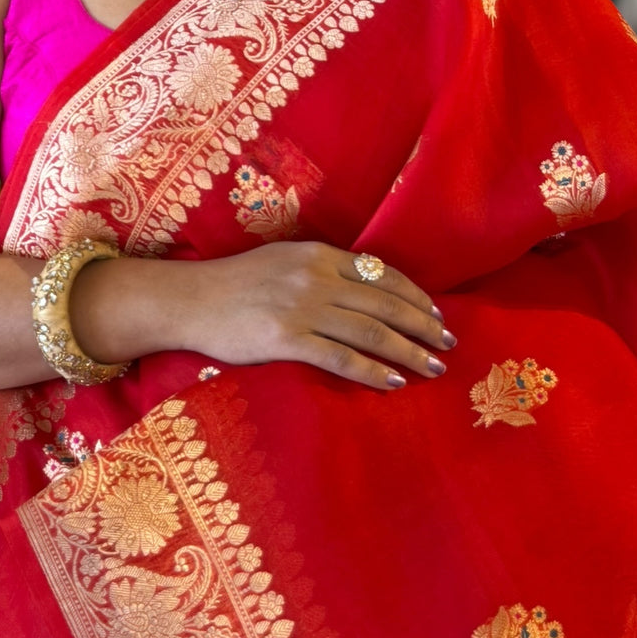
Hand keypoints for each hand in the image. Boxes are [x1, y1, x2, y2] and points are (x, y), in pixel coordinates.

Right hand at [164, 241, 453, 390]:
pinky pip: (341, 357)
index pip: (382, 275)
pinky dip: (372, 370)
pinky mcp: (286, 339)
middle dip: (422, 325)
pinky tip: (394, 381)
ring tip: (432, 367)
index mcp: (319, 255)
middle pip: (385, 304)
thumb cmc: (235, 284)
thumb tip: (364, 289)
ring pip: (370, 331)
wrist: (189, 300)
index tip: (435, 315)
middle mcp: (316, 277)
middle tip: (447, 344)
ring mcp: (302, 308)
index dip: (414, 296)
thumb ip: (322, 271)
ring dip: (408, 351)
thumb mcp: (283, 262)